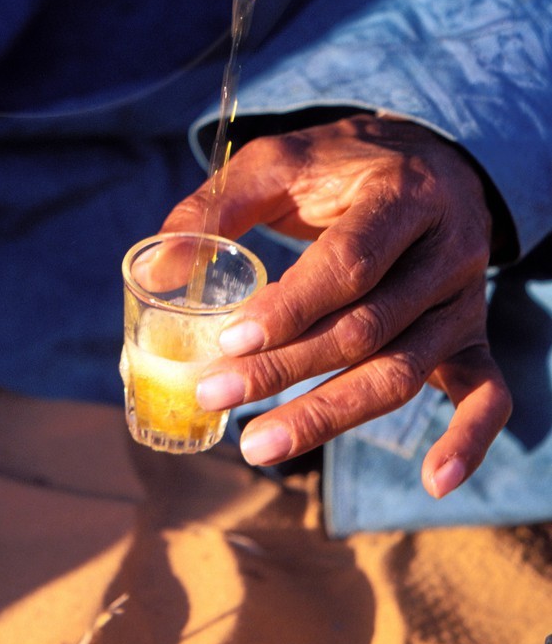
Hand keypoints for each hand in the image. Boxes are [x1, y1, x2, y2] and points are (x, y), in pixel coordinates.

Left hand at [161, 113, 511, 497]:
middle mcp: (446, 251)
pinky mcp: (475, 338)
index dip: (290, 307)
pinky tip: (434, 482)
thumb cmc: (341, 166)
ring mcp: (465, 301)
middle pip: (366, 328)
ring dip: (330, 416)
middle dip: (285, 369)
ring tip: (258, 445)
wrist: (427, 160)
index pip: (349, 263)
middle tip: (214, 395)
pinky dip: (470, 443)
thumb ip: (219, 206)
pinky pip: (489, 397)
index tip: (229, 339)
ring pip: (402, 372)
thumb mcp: (280, 162)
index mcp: (402, 195)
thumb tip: (154, 268)